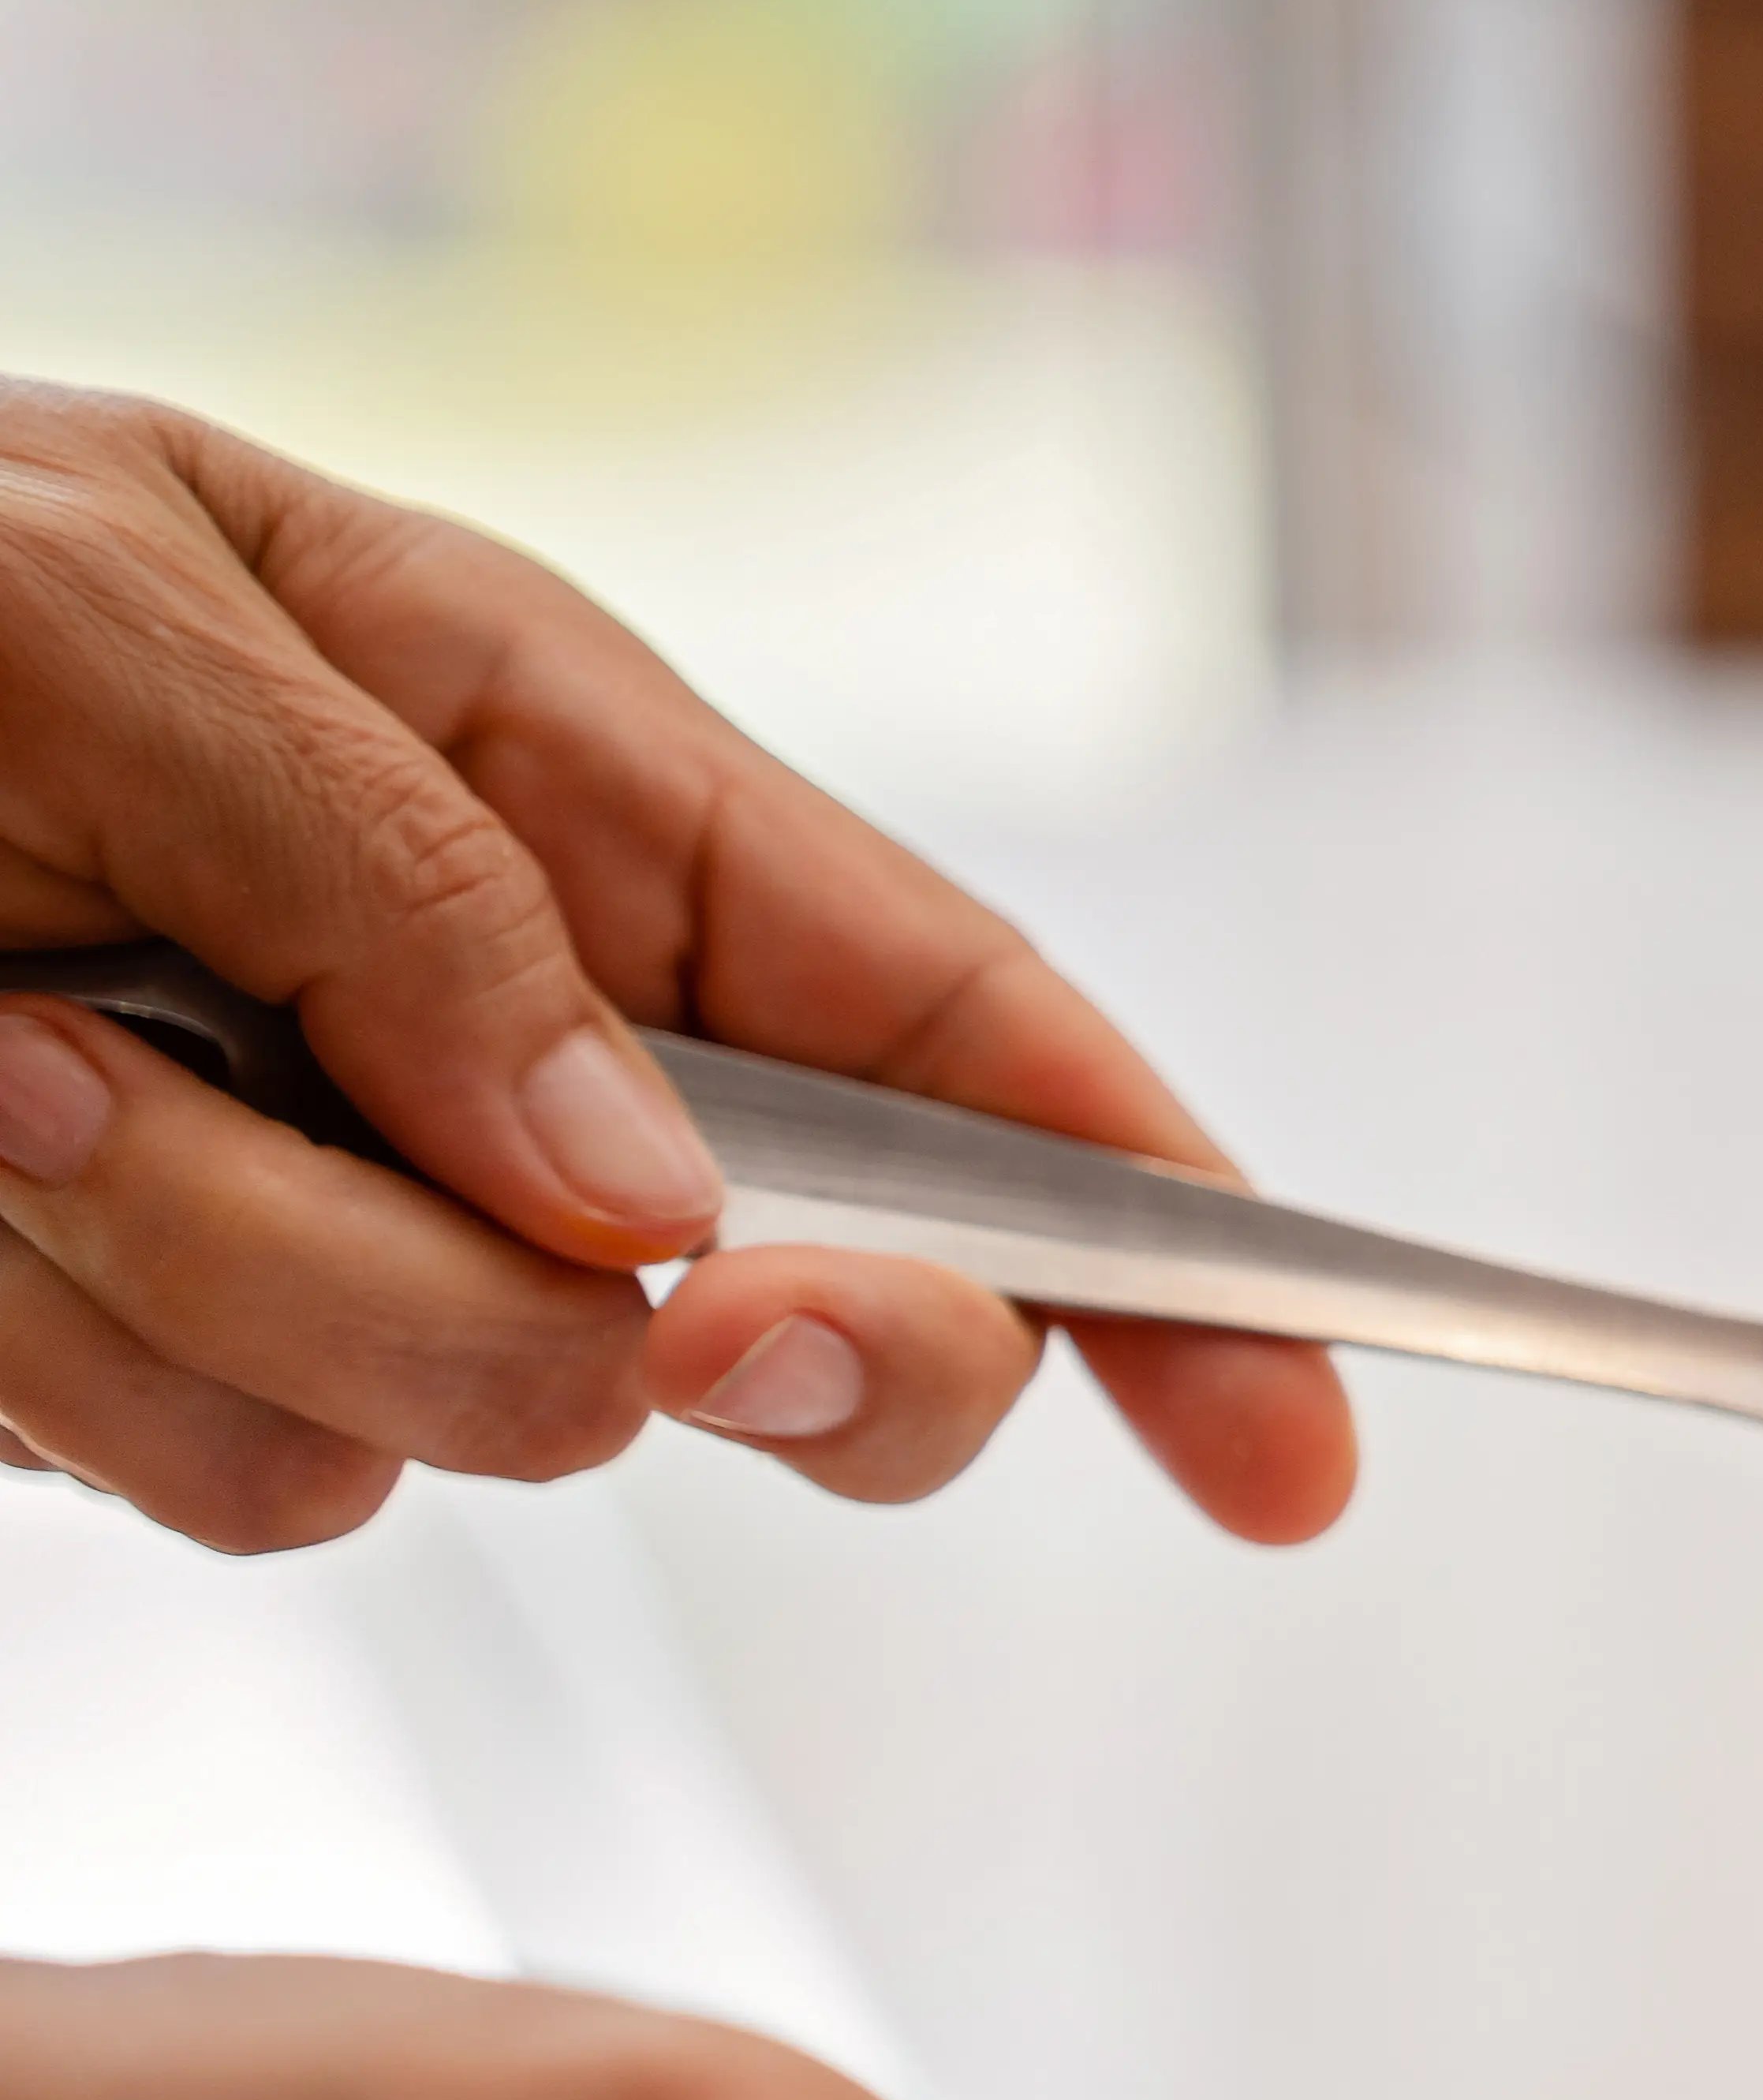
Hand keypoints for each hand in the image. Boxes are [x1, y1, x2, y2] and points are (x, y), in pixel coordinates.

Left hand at [0, 379, 1352, 1548]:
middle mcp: (521, 1046)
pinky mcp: (174, 1364)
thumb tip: (649, 1204)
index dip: (1178, 1261)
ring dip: (230, 1276)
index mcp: (585, 803)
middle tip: (643, 1301)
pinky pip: (242, 1484)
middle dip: (721, 1338)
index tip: (1296, 1443)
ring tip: (3, 1059)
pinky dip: (79, 1352)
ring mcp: (356, 1224)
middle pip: (815, 1332)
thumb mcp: (112, 615)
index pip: (984, 1060)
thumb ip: (423, 890)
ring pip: (486, 1433)